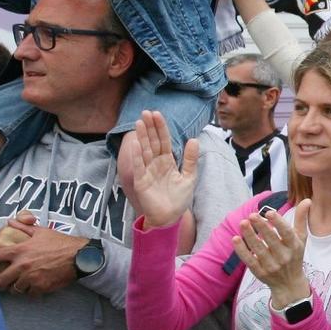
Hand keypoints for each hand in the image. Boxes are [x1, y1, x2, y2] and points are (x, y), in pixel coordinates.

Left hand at [0, 224, 80, 295]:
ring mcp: (30, 278)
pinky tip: (36, 286)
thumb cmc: (61, 243)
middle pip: (0, 280)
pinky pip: (29, 293)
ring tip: (21, 284)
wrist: (79, 256)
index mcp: (19, 251)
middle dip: (0, 283)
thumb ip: (23, 227)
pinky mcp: (40, 287)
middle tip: (3, 282)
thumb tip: (10, 221)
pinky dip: (31, 291)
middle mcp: (22, 266)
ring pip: (14, 289)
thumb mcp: (41, 232)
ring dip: (17, 287)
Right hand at [118, 111, 198, 229]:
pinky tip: (136, 144)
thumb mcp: (189, 177)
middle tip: (146, 112)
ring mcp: (147, 172)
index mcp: (167, 162)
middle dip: (149, 128)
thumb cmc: (178, 198)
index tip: (157, 114)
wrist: (170, 217)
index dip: (161, 128)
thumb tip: (194, 139)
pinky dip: (137, 156)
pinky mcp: (141, 182)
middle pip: (152, 142)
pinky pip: (139, 167)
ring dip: (142, 137)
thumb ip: (191, 159)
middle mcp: (156, 164)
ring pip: (144, 151)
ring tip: (139, 123)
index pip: (164, 141)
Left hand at [237, 205, 309, 307]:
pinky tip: (236, 239)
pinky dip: (242, 250)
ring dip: (250, 236)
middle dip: (261, 227)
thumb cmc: (295, 255)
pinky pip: (249, 260)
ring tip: (243, 222)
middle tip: (252, 215)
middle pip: (271, 241)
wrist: (289, 284)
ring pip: (258, 250)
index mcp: (294, 246)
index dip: (278, 223)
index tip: (269, 212)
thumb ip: (301, 219)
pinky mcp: (259, 272)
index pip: (287, 233)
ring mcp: (271, 265)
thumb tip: (307, 200)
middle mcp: (284, 257)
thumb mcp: (301, 238)